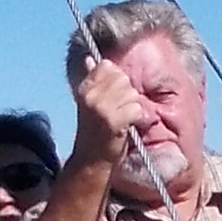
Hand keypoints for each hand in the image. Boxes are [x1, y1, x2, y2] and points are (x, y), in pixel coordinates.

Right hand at [67, 52, 151, 173]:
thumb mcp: (89, 103)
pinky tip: (127, 126)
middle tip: (118, 111)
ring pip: (132, 93)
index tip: (112, 97)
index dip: (116, 80)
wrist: (91, 161)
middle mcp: (91, 95)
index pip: (107, 66)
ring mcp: (101, 108)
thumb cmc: (94, 132)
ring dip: (132, 107)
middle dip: (126, 94)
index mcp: (85, 88)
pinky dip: (136, 118)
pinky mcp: (113, 121)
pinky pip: (136, 108)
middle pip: (123, 78)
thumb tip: (90, 59)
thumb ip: (92, 80)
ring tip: (122, 119)